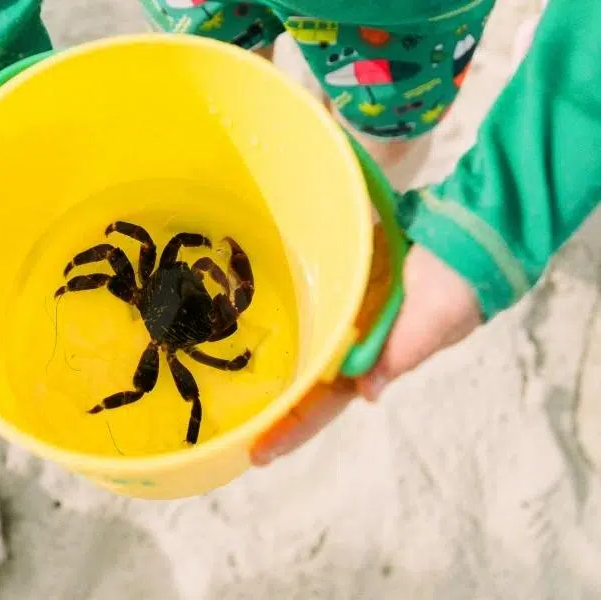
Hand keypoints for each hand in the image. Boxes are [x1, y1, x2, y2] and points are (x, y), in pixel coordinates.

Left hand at [250, 244, 481, 465]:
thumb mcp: (433, 323)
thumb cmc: (456, 286)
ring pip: (301, 349)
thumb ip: (400, 355)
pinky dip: (283, 322)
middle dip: (270, 407)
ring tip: (227, 381)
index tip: (258, 453)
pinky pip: (306, 310)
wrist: (467, 236)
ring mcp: (343, 317)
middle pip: (303, 383)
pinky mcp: (339, 286)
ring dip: (272, 367)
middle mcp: (351, 346)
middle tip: (227, 426)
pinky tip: (255, 324)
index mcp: (372, 363)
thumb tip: (367, 394)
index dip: (292, 429)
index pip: (324, 405)